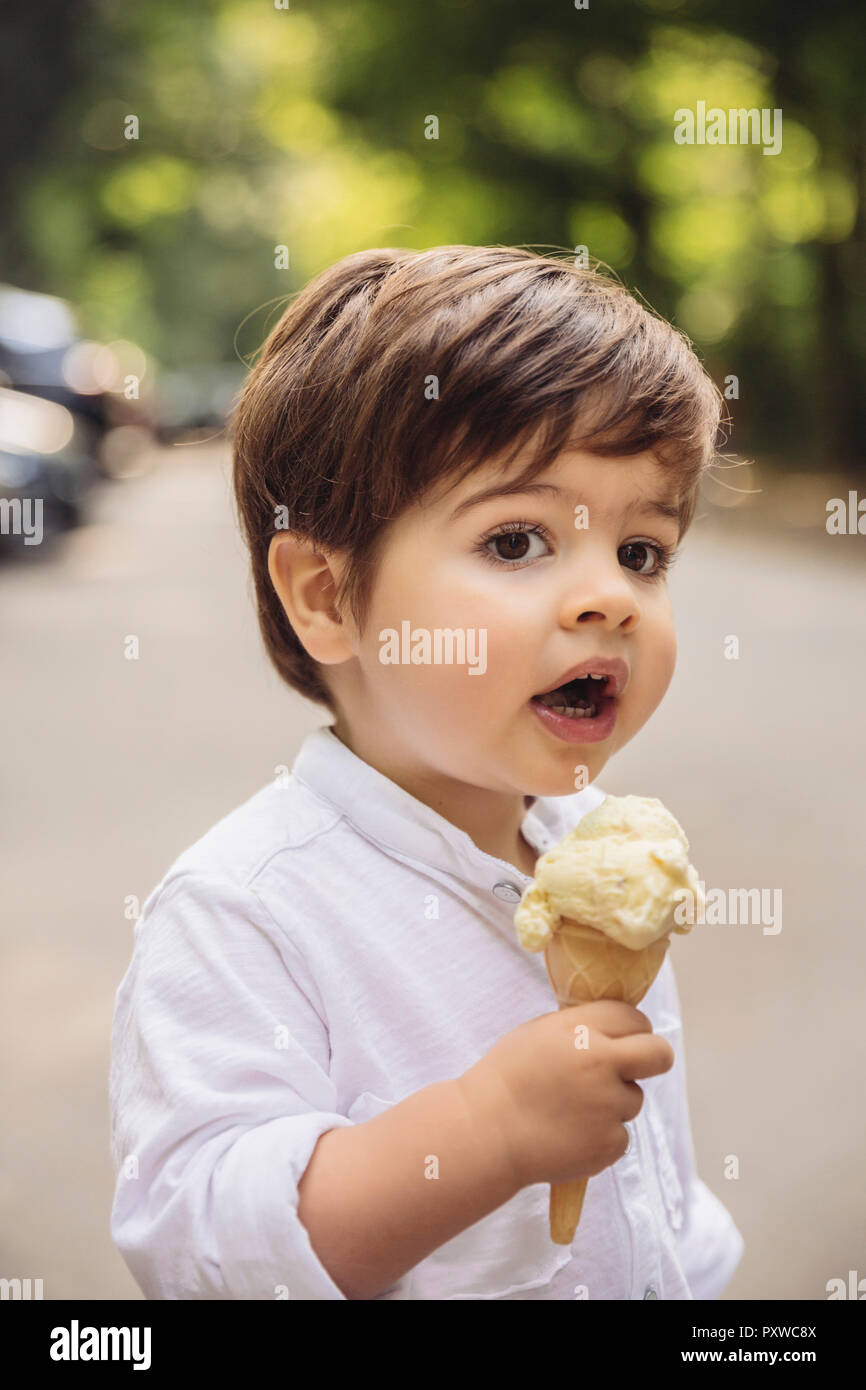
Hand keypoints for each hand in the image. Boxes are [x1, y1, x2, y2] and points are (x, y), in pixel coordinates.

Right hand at [457, 1001, 674, 1190]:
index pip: (635, 1018)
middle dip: (654, 1057)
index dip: (632, 1029)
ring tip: (571, 1109)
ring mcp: (608, 1106)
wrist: (486, 1132)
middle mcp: (601, 1064)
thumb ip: (582, 1027)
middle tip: (635, 1067)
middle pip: (659, 1054)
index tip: (623, 1039)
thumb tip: (617, 1029)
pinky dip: (600, 1136)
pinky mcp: (610, 1143)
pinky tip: (569, 1133)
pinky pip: (619, 1134)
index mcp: (581, 1030)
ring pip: (634, 1099)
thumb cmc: (507, 1077)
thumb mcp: (540, 1032)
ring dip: (613, 1103)